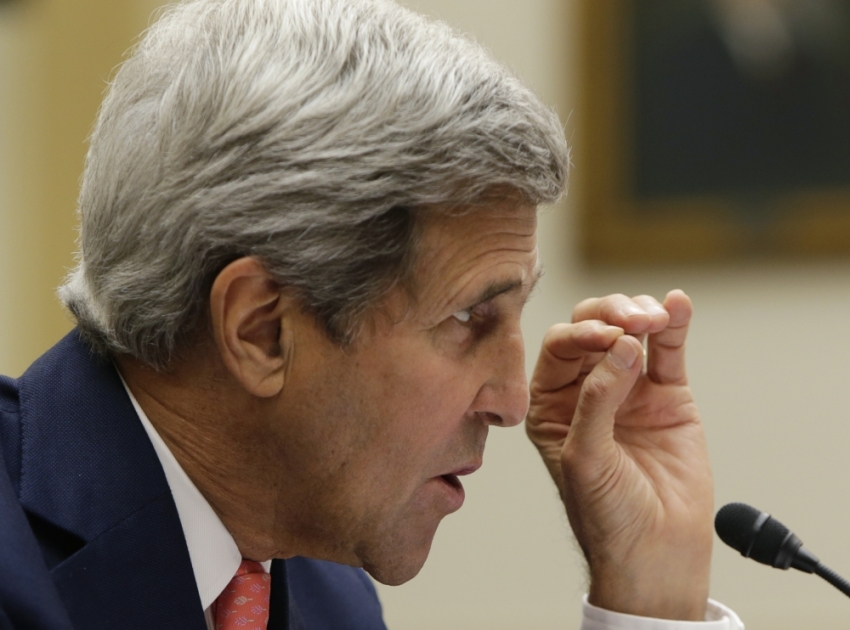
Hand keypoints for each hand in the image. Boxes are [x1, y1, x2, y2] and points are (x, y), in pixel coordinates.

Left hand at [525, 291, 712, 620]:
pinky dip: (673, 325)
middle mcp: (586, 389)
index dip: (580, 335)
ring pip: (629, 332)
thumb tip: (622, 345)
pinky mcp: (667, 395)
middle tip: (631, 321)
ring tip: (654, 319)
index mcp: (551, 403)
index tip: (606, 338)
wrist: (655, 551)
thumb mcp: (586, 457)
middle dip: (609, 316)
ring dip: (640, 314)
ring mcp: (629, 388)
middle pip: (592, 330)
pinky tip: (677, 304)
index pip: (559, 349)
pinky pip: (668, 351)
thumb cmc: (606, 514)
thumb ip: (598, 400)